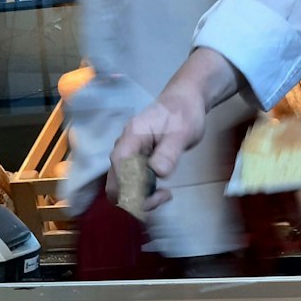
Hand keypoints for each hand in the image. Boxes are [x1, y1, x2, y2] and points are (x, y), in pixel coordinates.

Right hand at [109, 48, 242, 211]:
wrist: (184, 100)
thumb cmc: (183, 112)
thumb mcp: (182, 132)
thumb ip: (169, 152)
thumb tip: (158, 173)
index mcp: (131, 139)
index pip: (119, 170)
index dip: (134, 189)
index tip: (159, 192)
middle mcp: (123, 149)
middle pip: (115, 185)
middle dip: (136, 200)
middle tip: (164, 196)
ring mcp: (127, 157)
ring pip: (122, 188)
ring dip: (140, 199)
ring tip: (165, 194)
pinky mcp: (134, 163)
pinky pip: (131, 184)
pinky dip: (143, 193)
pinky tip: (162, 190)